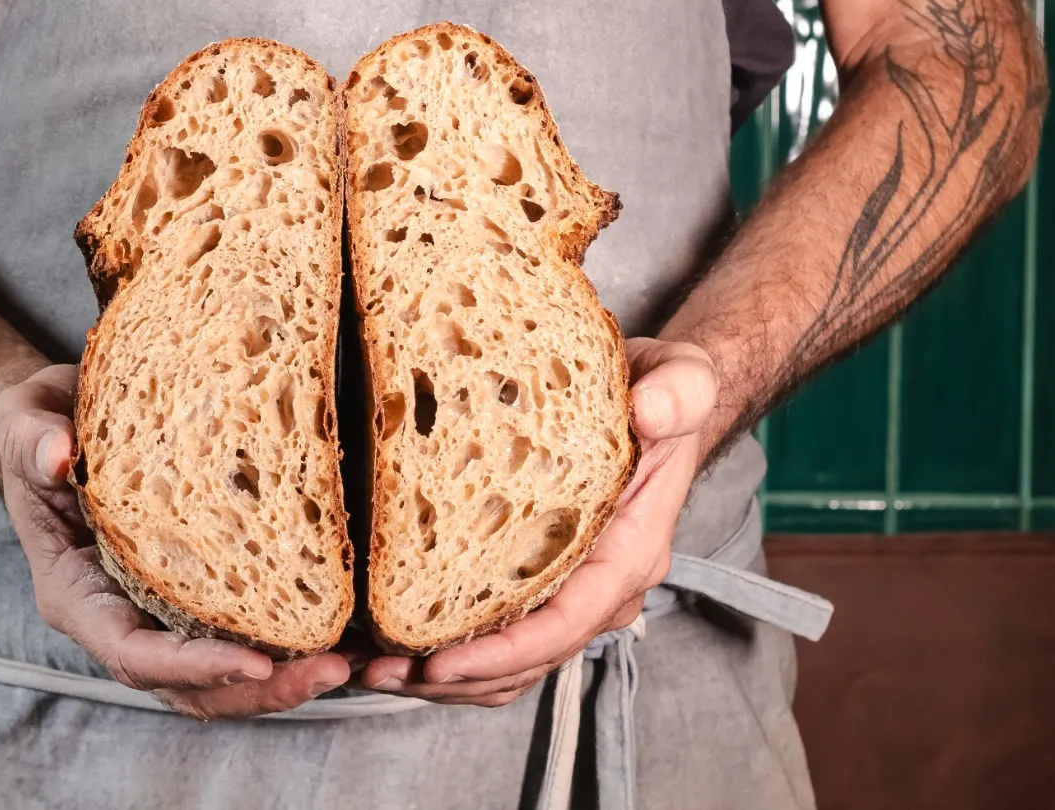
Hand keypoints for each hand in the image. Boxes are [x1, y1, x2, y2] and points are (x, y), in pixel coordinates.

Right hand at [0, 364, 350, 718]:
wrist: (55, 422)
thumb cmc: (36, 426)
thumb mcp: (22, 419)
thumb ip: (31, 438)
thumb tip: (58, 454)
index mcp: (76, 595)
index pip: (134, 654)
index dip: (193, 667)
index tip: (255, 661)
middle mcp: (120, 618)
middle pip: (190, 686)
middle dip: (260, 689)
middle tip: (331, 670)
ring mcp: (160, 611)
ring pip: (222, 674)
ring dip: (287, 678)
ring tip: (351, 662)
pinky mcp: (196, 591)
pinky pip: (243, 630)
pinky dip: (291, 640)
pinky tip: (345, 629)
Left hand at [359, 338, 717, 705]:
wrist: (658, 398)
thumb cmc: (663, 391)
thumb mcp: (680, 377)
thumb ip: (677, 391)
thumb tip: (651, 411)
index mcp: (631, 548)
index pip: (569, 620)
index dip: (505, 652)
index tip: (440, 665)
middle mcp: (604, 584)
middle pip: (531, 657)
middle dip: (457, 677)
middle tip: (380, 671)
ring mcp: (576, 588)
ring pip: (513, 660)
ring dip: (446, 676)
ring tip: (373, 667)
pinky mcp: (547, 578)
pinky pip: (504, 634)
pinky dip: (452, 648)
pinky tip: (394, 640)